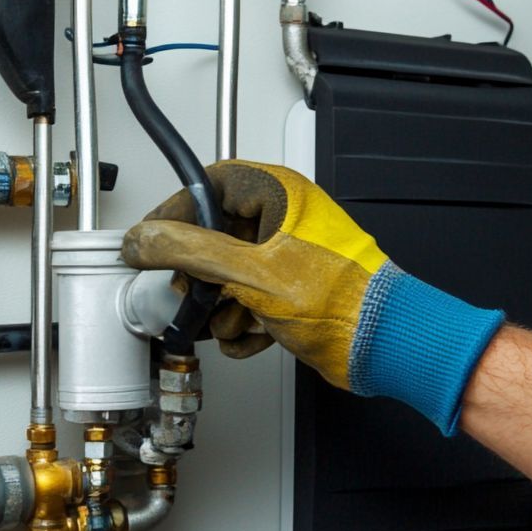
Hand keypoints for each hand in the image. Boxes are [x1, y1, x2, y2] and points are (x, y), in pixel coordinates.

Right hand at [122, 161, 504, 434]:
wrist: (386, 345)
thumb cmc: (343, 302)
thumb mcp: (250, 273)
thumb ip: (189, 253)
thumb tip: (145, 239)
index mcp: (280, 194)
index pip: (208, 186)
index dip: (174, 212)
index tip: (150, 239)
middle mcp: (284, 219)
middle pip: (213, 237)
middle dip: (200, 278)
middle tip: (191, 295)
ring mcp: (288, 255)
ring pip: (228, 274)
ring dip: (223, 308)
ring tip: (235, 323)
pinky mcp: (292, 290)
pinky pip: (248, 299)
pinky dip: (246, 323)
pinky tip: (258, 335)